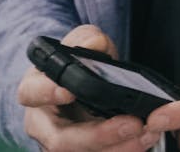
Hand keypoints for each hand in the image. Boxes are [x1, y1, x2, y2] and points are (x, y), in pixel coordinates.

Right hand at [17, 24, 161, 151]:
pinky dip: (123, 150)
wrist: (78, 84)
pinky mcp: (82, 150)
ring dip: (117, 148)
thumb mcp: (81, 43)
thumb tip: (95, 42)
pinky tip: (146, 140)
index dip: (47, 93)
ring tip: (147, 134)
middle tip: (131, 124)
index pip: (32, 93)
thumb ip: (87, 39)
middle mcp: (43, 123)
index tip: (68, 91)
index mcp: (35, 90)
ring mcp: (61, 142)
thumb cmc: (76, 64)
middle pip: (61, 139)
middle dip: (98, 135)